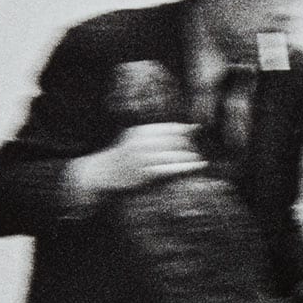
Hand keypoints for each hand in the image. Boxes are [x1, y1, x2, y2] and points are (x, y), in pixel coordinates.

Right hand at [79, 123, 204, 198]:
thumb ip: (163, 132)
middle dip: (189, 145)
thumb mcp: (138, 137)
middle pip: (176, 141)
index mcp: (141, 132)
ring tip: (197, 159)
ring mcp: (144, 160)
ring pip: (176, 156)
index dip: (185, 132)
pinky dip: (188, 167)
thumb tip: (195, 127)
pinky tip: (199, 166)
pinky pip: (173, 170)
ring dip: (191, 157)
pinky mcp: (148, 175)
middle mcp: (142, 144)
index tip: (193, 136)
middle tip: (196, 150)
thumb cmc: (125, 156)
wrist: (103, 174)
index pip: (171, 128)